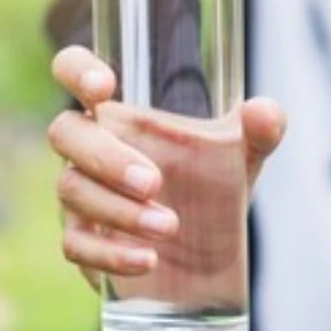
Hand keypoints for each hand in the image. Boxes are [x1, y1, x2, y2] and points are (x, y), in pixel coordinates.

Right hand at [48, 45, 285, 289]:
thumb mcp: (244, 154)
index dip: (76, 70)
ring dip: (119, 211)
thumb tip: (264, 112)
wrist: (207, 249)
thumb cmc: (212, 183)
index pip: (73, 70)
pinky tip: (148, 261)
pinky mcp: (82, 240)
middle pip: (66, 133)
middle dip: (107, 157)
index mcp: (119, 112)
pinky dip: (110, 254)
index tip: (103, 87)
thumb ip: (260, 129)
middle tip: (154, 183)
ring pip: (73, 190)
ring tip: (169, 226)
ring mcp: (79, 193)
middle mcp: (89, 146)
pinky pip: (76, 245)